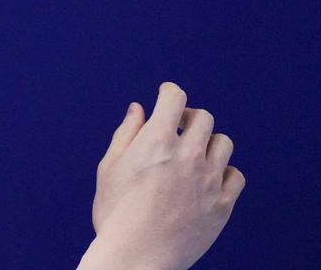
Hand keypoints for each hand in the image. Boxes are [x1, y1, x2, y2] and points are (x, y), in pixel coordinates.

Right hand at [90, 82, 245, 269]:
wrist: (136, 257)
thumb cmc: (115, 212)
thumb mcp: (110, 167)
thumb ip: (126, 133)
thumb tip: (139, 108)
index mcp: (157, 141)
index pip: (175, 97)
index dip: (169, 92)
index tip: (166, 95)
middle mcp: (188, 156)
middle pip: (203, 118)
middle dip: (189, 117)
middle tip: (177, 127)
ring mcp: (209, 181)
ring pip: (223, 144)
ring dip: (208, 142)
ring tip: (192, 155)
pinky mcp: (222, 205)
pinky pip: (235, 175)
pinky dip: (223, 171)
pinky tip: (206, 178)